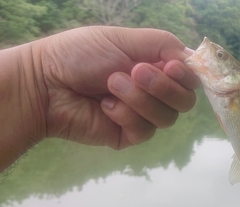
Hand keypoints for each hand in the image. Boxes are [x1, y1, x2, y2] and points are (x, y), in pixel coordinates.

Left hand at [36, 26, 199, 148]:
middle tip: (135, 72)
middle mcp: (155, 92)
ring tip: (110, 85)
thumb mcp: (124, 38)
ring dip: (139, 99)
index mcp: (156, 67)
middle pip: (185, 101)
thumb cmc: (81, 55)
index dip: (187, 75)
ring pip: (167, 118)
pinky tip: (104, 106)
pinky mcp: (129, 135)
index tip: (170, 67)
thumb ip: (163, 46)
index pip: (190, 78)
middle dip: (163, 87)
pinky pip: (145, 131)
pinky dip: (125, 115)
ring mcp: (143, 115)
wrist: (46, 83)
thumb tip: (192, 59)